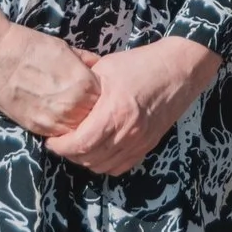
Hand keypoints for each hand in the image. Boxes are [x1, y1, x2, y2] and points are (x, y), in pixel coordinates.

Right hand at [0, 7, 102, 139]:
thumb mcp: (67, 49)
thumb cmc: (32, 48)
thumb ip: (86, 62)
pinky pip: (58, 135)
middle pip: (94, 118)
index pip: (105, 99)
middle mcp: (73, 106)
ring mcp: (54, 120)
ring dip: (78, 124)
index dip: (102, 96)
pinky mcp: (37, 128)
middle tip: (87, 106)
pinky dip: (61, 129)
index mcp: (84, 84)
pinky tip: (58, 118)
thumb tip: (99, 68)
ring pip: (77, 131)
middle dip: (93, 112)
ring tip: (72, 113)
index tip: (97, 92)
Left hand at [43, 35, 221, 177]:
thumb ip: (81, 82)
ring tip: (77, 146)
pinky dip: (105, 164)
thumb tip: (57, 89)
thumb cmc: (142, 64)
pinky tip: (98, 151)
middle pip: (89, 158)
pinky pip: (121, 166)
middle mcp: (128, 132)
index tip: (51, 140)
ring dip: (86, 160)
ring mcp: (140, 141)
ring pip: (104, 166)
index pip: (80, 143)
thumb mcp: (106, 66)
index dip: (60, 147)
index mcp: (115, 112)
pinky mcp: (148, 144)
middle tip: (61, 142)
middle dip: (69, 154)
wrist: (180, 69)